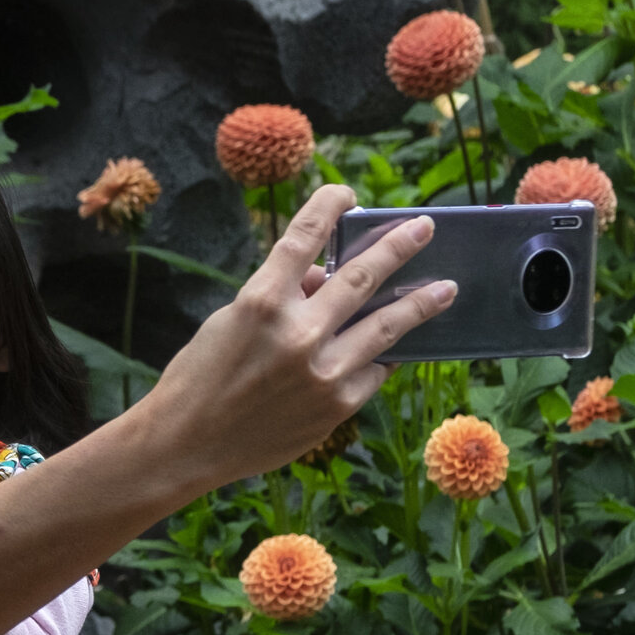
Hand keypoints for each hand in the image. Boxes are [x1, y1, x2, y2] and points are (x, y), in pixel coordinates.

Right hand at [145, 184, 454, 489]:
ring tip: (447, 287)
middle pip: (360, 277)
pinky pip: (375, 370)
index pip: (302, 239)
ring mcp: (322, 371)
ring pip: (385, 326)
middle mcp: (296, 332)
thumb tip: (322, 281)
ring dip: (420, 303)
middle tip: (423, 228)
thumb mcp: (229, 323)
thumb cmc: (200, 377)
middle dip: (397, 247)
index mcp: (259, 301)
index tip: (346, 193)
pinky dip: (385, 355)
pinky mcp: (337, 405)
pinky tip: (401, 347)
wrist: (187, 442)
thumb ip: (278, 299)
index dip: (327, 208)